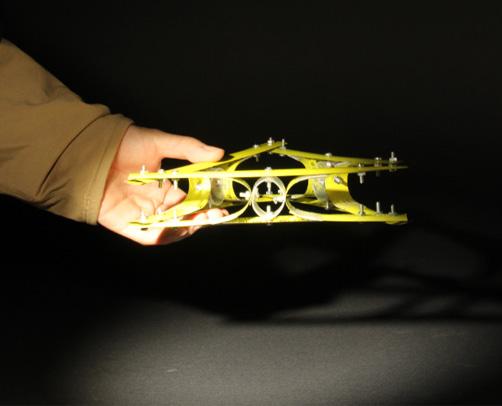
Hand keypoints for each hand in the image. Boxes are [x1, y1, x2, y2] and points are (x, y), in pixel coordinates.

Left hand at [98, 125, 225, 244]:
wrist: (91, 147)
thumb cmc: (124, 143)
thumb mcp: (160, 142)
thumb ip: (189, 149)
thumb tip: (219, 153)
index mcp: (166, 189)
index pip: (193, 203)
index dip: (208, 207)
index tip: (222, 206)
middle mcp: (156, 204)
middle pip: (184, 219)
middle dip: (202, 219)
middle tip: (215, 215)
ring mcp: (142, 215)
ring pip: (170, 230)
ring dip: (186, 228)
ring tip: (199, 221)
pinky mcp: (126, 224)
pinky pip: (147, 236)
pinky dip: (161, 236)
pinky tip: (172, 228)